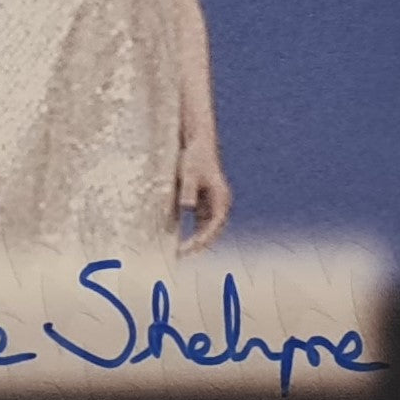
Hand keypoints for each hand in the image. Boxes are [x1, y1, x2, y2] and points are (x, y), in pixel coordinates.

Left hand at [176, 140, 231, 255]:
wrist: (198, 143)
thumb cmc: (195, 157)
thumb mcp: (189, 173)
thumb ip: (188, 190)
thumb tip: (187, 207)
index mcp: (221, 198)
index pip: (214, 225)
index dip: (203, 239)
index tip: (189, 248)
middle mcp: (220, 204)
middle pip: (212, 231)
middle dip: (199, 245)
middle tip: (181, 256)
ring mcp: (213, 204)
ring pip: (206, 229)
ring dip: (196, 241)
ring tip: (180, 253)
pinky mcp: (204, 203)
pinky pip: (199, 223)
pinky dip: (192, 233)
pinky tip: (179, 241)